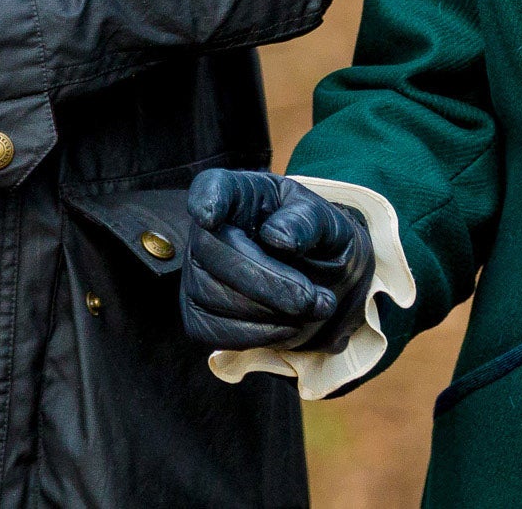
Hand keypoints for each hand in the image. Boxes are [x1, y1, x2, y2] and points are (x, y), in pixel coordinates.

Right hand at [181, 168, 375, 352]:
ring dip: (266, 311)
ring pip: (211, 294)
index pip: (211, 188)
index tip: (211, 216)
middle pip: (212, 251)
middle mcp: (207, 230)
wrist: (319, 279)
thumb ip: (306, 221)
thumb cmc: (315, 238)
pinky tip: (288, 326)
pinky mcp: (199, 312)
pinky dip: (254, 334)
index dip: (206, 200)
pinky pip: (212, 329)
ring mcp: (196, 272)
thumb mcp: (325, 220)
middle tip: (310, 297)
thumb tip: (277, 238)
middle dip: (265, 281)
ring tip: (310, 308)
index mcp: (238, 193)